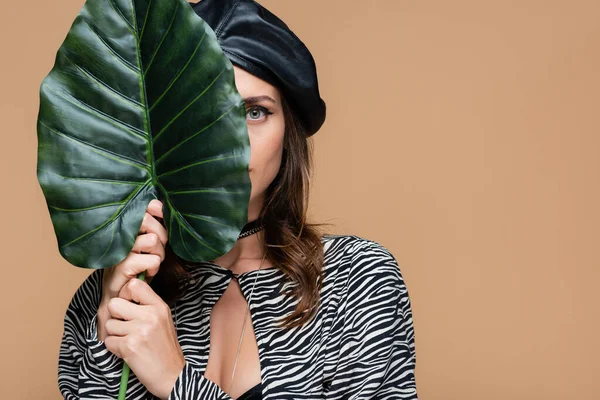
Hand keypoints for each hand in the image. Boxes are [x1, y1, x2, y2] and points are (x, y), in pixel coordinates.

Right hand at [98, 199, 166, 340]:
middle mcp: (119, 237)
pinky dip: (154, 267)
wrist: (116, 303)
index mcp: (125, 230)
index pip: (144, 207)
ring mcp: (119, 252)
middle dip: (161, 234)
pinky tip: (148, 274)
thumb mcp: (146, 250)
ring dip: (159, 254)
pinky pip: (150, 260)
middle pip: (147, 220)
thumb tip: (163, 211)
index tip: (161, 213)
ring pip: (152, 240)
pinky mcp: (121, 268)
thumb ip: (154, 232)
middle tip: (158, 249)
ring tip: (153, 263)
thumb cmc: (134, 274)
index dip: (156, 208)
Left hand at [104, 277, 184, 399]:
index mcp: (159, 306)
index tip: (127, 305)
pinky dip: (115, 348)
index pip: (134, 285)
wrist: (172, 375)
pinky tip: (129, 351)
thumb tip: (124, 294)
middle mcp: (150, 315)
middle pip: (114, 304)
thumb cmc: (165, 348)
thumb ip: (146, 306)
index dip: (124, 294)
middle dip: (116, 317)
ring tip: (131, 341)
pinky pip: (108, 341)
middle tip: (127, 327)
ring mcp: (139, 330)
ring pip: (109, 325)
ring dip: (116, 335)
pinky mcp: (129, 346)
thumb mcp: (163, 320)